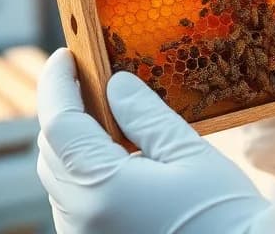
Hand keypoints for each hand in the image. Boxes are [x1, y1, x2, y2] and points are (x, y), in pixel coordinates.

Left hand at [36, 49, 274, 232]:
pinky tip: (117, 159)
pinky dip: (84, 173)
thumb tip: (116, 84)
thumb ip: (146, 115)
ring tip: (107, 118)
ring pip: (58, 178)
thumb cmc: (223, 214)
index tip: (67, 57)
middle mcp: (79, 217)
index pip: (59, 124)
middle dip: (65, 112)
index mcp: (101, 188)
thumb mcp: (189, 154)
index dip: (57, 85)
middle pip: (51, 151)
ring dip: (74, 144)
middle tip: (90, 80)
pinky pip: (74, 203)